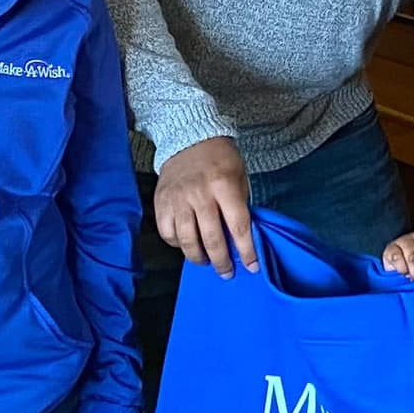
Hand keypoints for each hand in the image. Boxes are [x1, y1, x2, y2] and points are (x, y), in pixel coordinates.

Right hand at [155, 136, 256, 277]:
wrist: (189, 139)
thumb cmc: (220, 160)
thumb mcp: (240, 178)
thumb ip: (240, 207)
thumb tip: (240, 239)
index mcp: (224, 186)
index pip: (238, 226)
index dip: (246, 250)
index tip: (252, 267)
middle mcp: (199, 194)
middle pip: (212, 239)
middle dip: (222, 262)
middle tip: (228, 273)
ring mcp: (178, 199)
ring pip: (187, 240)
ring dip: (199, 258)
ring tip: (206, 262)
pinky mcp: (161, 202)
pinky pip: (167, 233)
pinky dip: (177, 244)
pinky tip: (187, 245)